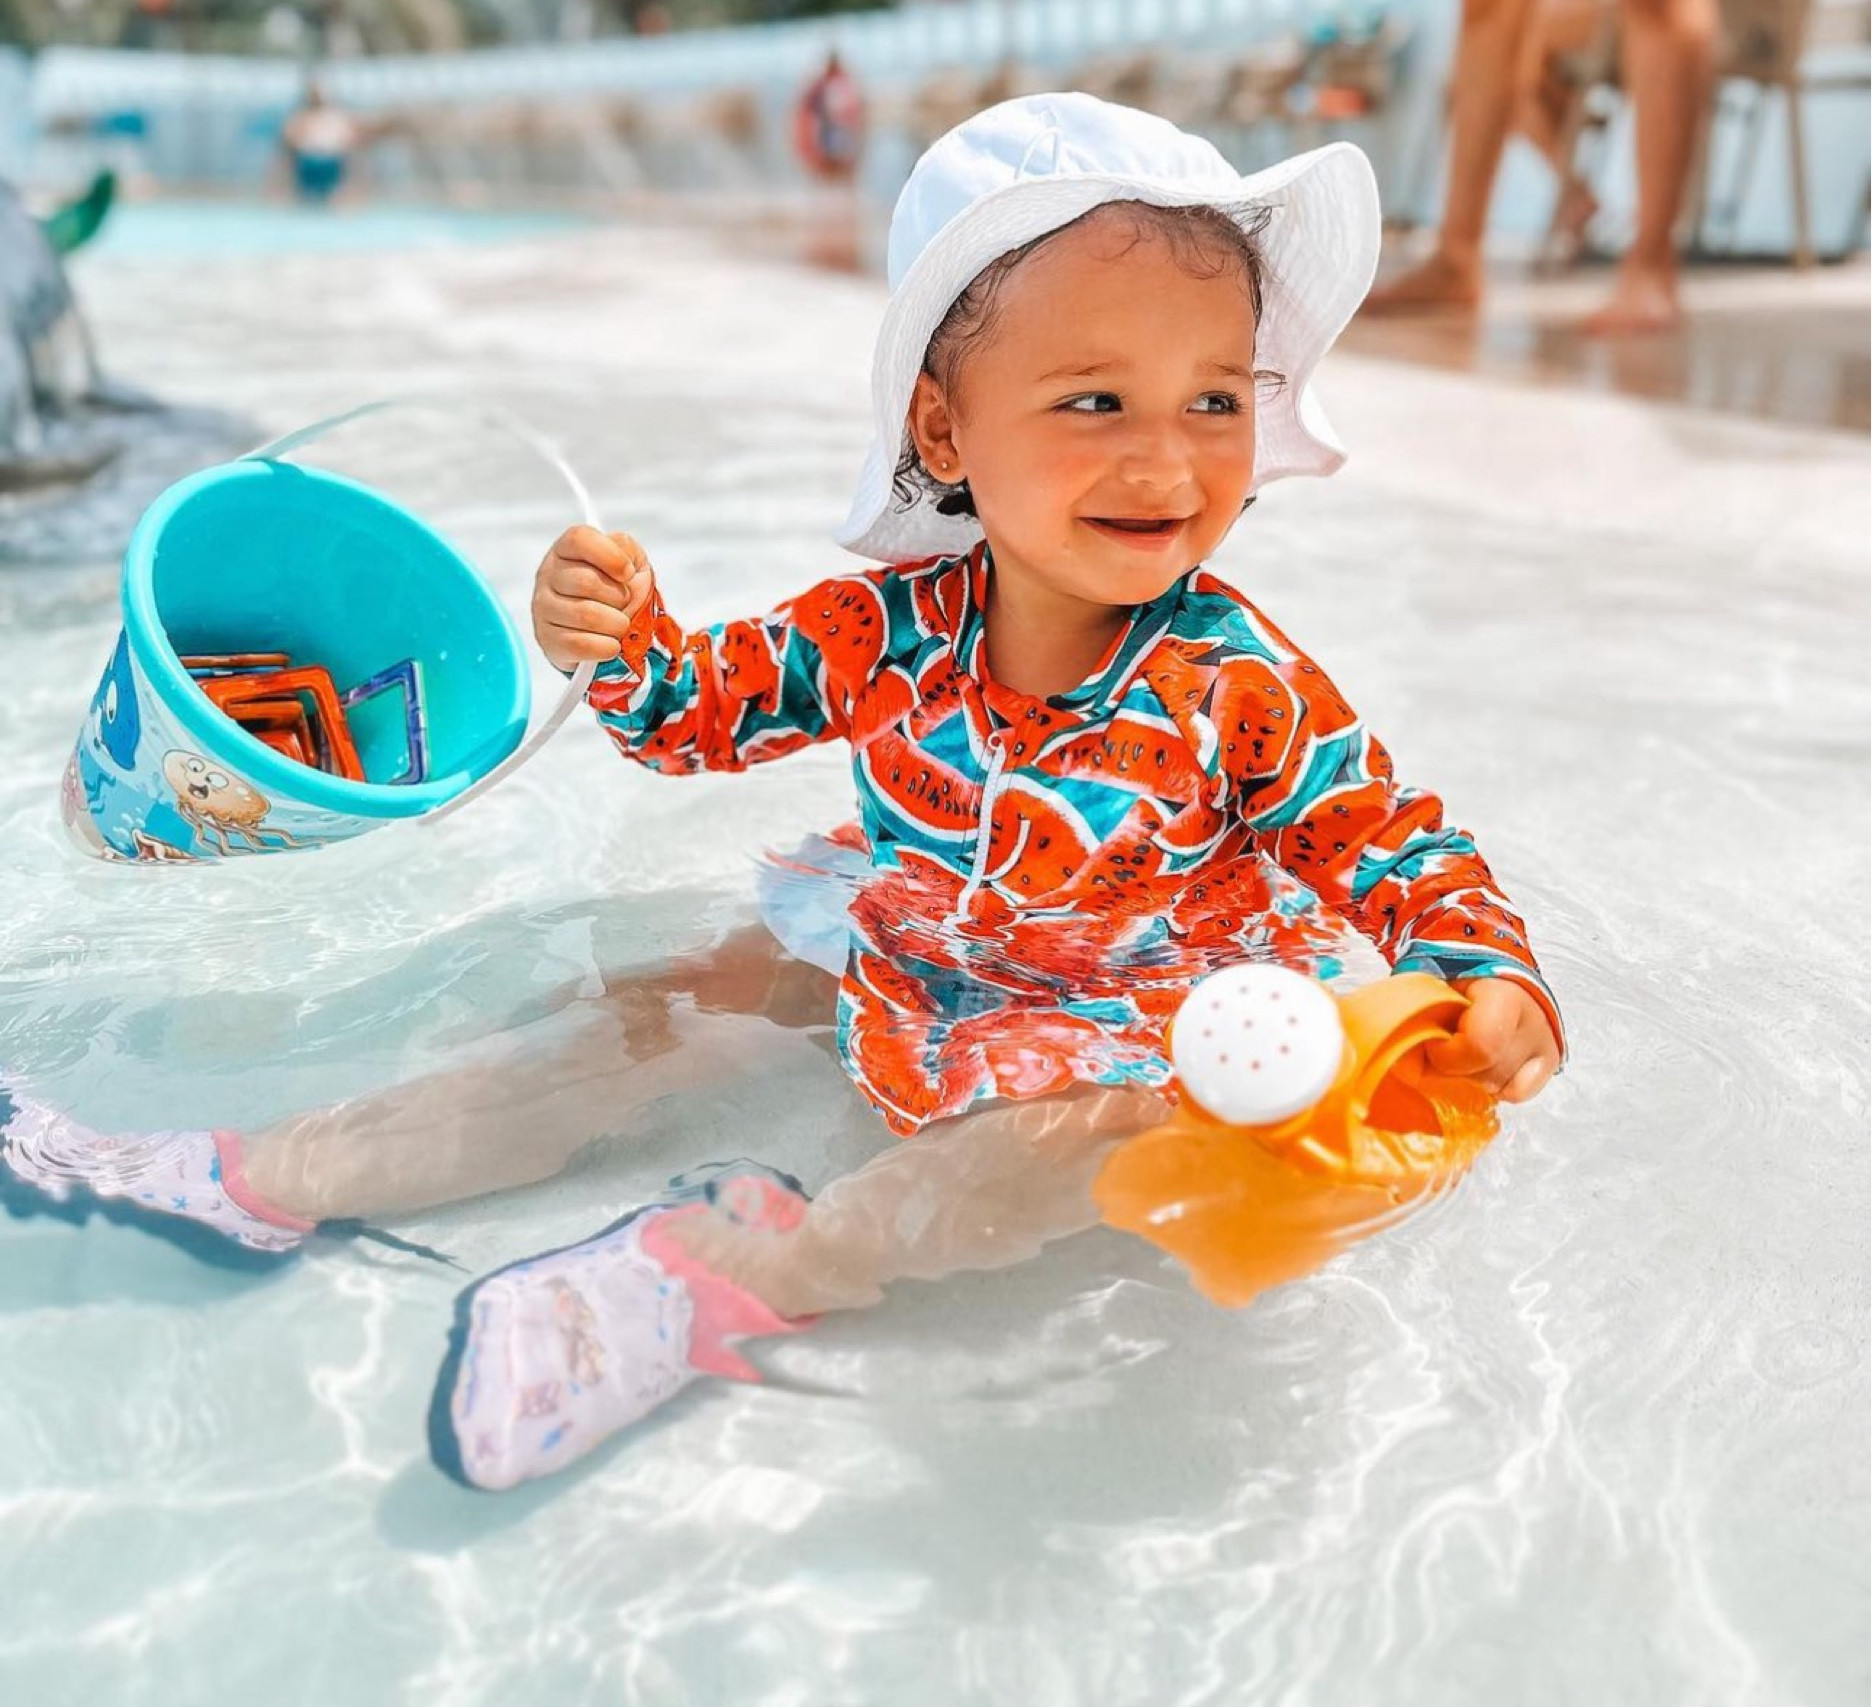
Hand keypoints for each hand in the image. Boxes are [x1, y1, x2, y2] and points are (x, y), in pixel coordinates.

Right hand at [530, 526, 655, 672]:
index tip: (628, 573)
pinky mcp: (548, 639)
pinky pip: (579, 645)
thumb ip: (626, 550)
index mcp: (567, 549)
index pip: (580, 539)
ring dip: (616, 624)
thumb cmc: (616, 591)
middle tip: (624, 603)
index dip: (611, 556)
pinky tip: (611, 643)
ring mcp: (544, 608)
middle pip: (586, 581)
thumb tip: (623, 563)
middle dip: (618, 597)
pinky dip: (606, 647)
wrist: (608, 629)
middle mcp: (548, 575)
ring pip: (585, 615)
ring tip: (619, 624)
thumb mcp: (630, 561)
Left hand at [1423, 978, 1560, 1103]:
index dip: (1446, 1055)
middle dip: (1454, 1069)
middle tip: (1441, 1048)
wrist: (1489, 966)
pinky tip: (1481, 1066)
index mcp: (1506, 996)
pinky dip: (1496, 1085)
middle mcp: (1534, 1022)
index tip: (1431, 1043)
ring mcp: (1544, 1043)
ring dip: (1472, 1077)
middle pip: (1487, 1074)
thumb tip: (1396, 1052)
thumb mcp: (1430, 984)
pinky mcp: (1549, 1060)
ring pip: (1500, 1087)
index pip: (1481, 1047)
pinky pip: (1519, 1092)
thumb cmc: (1455, 974)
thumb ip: (1417, 1013)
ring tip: (1462, 1051)